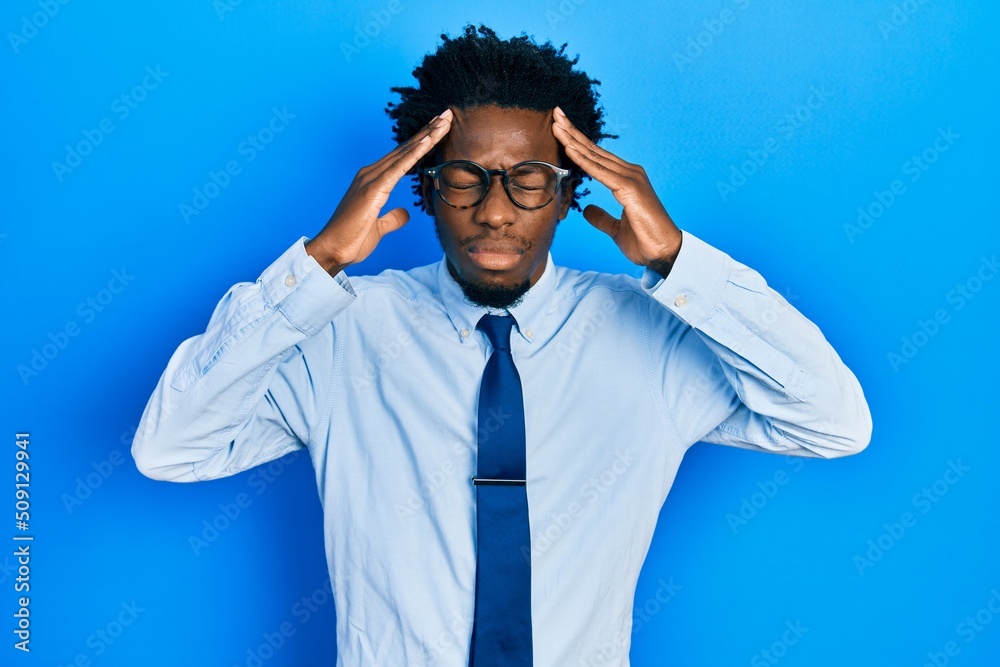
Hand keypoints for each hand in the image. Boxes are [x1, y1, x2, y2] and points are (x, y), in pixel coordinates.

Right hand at [305, 109, 453, 274]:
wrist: (332, 249)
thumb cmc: (351, 239)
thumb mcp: (379, 227)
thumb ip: (393, 217)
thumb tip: (406, 213)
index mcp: (373, 181)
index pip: (402, 157)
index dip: (421, 142)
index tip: (438, 128)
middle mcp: (371, 174)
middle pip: (405, 148)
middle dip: (428, 131)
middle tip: (447, 115)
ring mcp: (371, 179)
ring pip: (405, 152)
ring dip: (426, 135)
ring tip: (444, 120)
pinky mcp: (373, 189)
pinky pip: (399, 167)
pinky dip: (414, 153)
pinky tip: (428, 141)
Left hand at [551, 106, 682, 275]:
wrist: (664, 253)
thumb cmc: (644, 241)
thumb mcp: (616, 229)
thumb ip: (602, 217)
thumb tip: (587, 210)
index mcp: (627, 180)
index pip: (597, 158)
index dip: (578, 143)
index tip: (561, 129)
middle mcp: (630, 173)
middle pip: (595, 150)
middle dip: (573, 132)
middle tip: (555, 114)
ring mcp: (631, 179)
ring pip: (595, 156)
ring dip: (574, 140)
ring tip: (557, 124)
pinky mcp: (630, 189)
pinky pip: (600, 171)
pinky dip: (584, 159)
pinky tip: (569, 148)